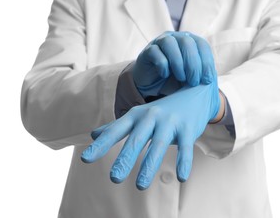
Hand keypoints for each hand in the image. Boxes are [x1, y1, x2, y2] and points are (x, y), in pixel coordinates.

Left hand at [81, 82, 219, 189]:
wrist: (194, 93)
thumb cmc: (163, 109)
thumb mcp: (139, 114)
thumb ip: (117, 126)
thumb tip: (93, 134)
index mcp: (136, 115)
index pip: (116, 131)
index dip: (101, 145)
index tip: (85, 159)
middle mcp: (151, 116)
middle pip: (136, 140)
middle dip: (125, 159)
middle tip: (114, 178)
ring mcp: (170, 121)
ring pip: (158, 145)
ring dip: (149, 166)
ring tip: (140, 185)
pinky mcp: (188, 128)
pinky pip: (185, 147)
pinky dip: (184, 162)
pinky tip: (181, 178)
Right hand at [132, 31, 215, 97]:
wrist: (152, 82)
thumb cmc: (174, 78)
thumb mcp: (190, 78)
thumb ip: (199, 75)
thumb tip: (209, 80)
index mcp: (190, 41)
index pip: (202, 45)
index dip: (206, 62)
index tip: (207, 79)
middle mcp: (176, 37)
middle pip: (187, 42)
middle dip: (193, 64)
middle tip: (194, 81)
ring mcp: (160, 42)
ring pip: (170, 44)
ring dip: (178, 62)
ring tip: (181, 78)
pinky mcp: (148, 50)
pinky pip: (155, 52)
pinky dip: (162, 64)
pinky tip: (165, 74)